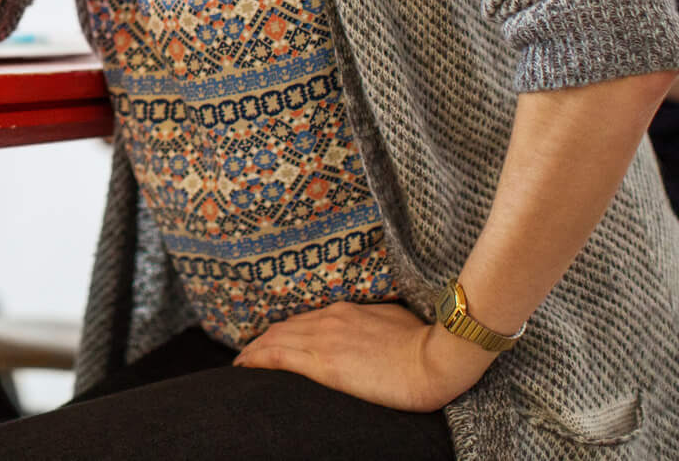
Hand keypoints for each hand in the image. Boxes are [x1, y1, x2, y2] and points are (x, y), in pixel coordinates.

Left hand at [232, 301, 491, 412]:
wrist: (437, 358)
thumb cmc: (427, 344)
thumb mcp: (399, 324)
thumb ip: (379, 325)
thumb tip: (376, 332)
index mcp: (347, 311)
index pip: (305, 320)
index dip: (286, 330)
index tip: (274, 339)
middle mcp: (330, 319)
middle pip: (285, 327)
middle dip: (264, 340)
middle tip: (249, 354)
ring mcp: (324, 337)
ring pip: (275, 339)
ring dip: (255, 349)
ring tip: (241, 363)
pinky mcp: (323, 362)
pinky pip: (277, 356)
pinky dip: (256, 358)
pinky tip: (242, 366)